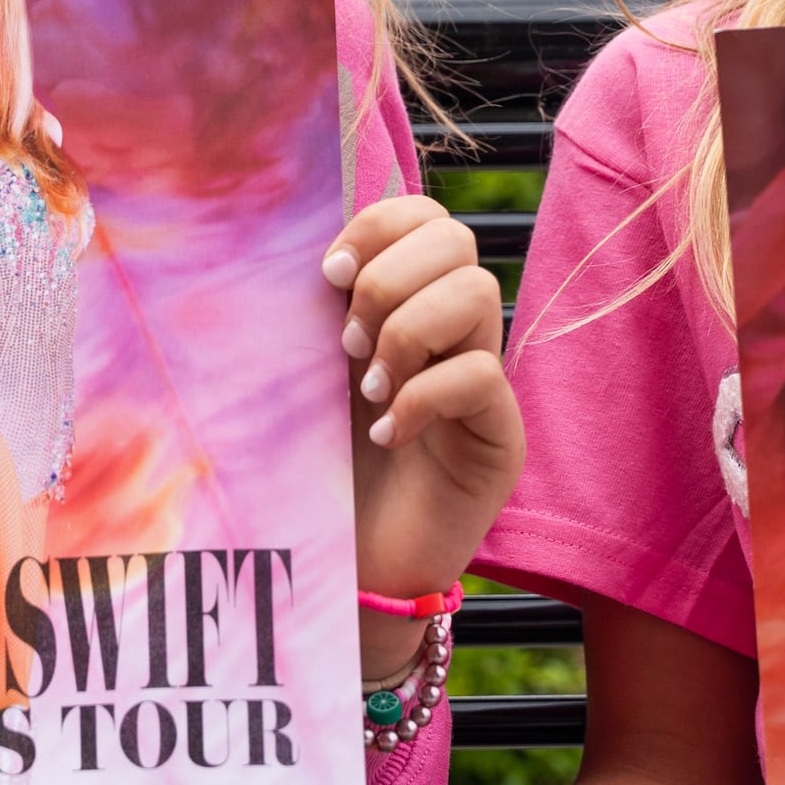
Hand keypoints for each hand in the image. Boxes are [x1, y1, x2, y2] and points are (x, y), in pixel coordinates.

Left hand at [326, 196, 520, 620]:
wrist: (349, 570)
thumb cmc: (320, 472)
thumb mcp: (305, 376)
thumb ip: (308, 314)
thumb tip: (282, 241)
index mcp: (406, 304)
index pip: (425, 215)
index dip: (378, 226)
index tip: (326, 278)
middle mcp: (455, 333)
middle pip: (456, 239)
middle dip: (387, 280)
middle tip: (348, 346)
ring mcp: (485, 380)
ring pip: (477, 292)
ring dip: (406, 332)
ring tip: (370, 390)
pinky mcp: (502, 435)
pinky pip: (479, 376)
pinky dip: (421, 399)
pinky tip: (386, 436)